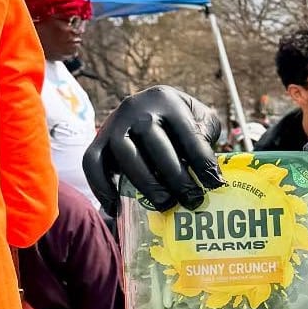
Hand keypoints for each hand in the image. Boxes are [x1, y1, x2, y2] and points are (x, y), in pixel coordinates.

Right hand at [83, 86, 224, 215]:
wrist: (145, 106)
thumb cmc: (180, 120)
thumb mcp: (200, 118)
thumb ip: (207, 137)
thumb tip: (211, 174)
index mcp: (168, 101)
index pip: (189, 135)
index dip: (203, 163)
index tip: (215, 185)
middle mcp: (138, 109)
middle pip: (155, 144)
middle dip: (176, 178)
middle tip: (193, 201)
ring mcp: (114, 123)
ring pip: (125, 154)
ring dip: (146, 184)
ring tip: (166, 205)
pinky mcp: (98, 139)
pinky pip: (92, 163)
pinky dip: (101, 187)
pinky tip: (117, 207)